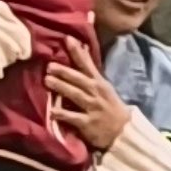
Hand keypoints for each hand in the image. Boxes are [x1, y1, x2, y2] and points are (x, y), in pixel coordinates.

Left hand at [39, 36, 130, 153]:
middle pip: (79, 80)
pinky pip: (74, 118)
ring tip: (47, 80)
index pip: (87, 64)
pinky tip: (52, 112)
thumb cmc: (109, 106)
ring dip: (62, 87)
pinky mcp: (88, 124)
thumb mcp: (103, 86)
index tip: (67, 39)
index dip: (78, 52)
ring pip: (76, 95)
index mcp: (99, 82)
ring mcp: (93, 108)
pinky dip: (63, 114)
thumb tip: (81, 47)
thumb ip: (90, 69)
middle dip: (65, 72)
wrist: (123, 131)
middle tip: (50, 65)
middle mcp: (96, 93)